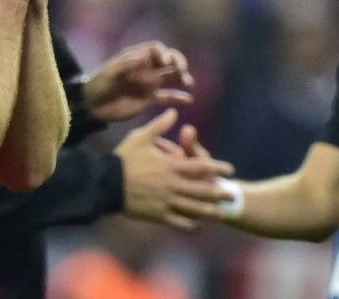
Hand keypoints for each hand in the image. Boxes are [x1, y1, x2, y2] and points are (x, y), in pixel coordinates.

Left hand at [83, 41, 194, 122]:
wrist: (92, 105)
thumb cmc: (99, 84)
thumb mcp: (110, 72)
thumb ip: (126, 64)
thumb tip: (143, 57)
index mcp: (137, 57)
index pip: (156, 50)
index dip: (164, 53)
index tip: (165, 62)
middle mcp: (147, 68)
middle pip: (168, 62)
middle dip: (178, 62)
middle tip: (183, 69)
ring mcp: (149, 84)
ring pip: (171, 78)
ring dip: (182, 79)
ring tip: (189, 83)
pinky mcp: (150, 99)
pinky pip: (167, 97)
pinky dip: (178, 98)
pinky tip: (189, 100)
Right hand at [115, 109, 233, 230]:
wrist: (106, 184)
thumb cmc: (123, 159)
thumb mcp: (141, 137)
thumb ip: (160, 125)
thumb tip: (174, 111)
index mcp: (171, 166)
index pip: (200, 166)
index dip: (216, 167)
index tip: (230, 169)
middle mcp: (173, 185)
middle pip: (202, 190)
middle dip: (219, 192)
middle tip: (233, 195)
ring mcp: (167, 202)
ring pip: (194, 208)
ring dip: (210, 211)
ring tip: (222, 214)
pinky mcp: (158, 215)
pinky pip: (178, 222)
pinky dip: (190, 225)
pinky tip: (198, 227)